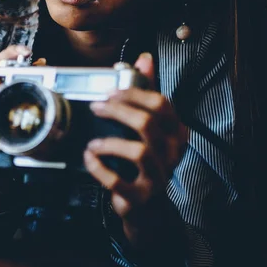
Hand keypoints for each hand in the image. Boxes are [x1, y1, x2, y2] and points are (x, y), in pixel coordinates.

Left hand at [83, 52, 186, 241]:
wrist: (147, 207)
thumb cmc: (146, 161)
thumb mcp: (150, 125)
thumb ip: (147, 92)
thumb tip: (144, 59)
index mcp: (176, 132)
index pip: (160, 104)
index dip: (132, 93)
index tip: (110, 92)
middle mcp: (172, 153)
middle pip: (147, 123)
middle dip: (117, 111)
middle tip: (96, 107)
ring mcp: (159, 176)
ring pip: (138, 151)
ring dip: (109, 142)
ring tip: (94, 142)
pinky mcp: (141, 196)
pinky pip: (118, 180)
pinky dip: (99, 168)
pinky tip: (90, 158)